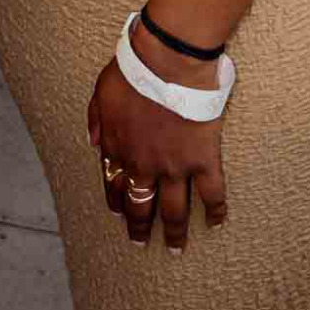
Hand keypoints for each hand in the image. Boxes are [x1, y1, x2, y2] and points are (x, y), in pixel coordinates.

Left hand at [87, 38, 226, 255]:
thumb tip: (93, 143)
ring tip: (176, 248)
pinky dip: (216, 211)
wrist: (167, 61)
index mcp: (118, 147)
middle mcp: (144, 164)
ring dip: (174, 232)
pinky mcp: (202, 159)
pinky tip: (217, 223)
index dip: (116, 201)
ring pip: (174, 210)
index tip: (119, 214)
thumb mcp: (101, 90)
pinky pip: (212, 193)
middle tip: (141, 243)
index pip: (113, 184)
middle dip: (140, 227)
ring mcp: (174, 166)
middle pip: (140, 205)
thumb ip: (95, 119)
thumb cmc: (133, 69)